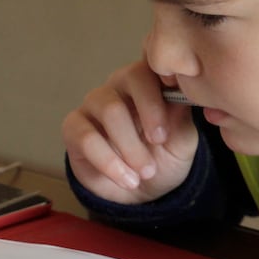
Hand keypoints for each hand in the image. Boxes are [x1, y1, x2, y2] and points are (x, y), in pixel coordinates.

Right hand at [62, 60, 197, 204]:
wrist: (142, 191)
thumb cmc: (164, 156)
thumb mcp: (181, 140)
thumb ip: (181, 116)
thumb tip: (184, 94)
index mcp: (149, 80)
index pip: (152, 67)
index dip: (160, 96)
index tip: (166, 132)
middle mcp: (119, 84)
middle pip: (130, 79)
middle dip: (149, 116)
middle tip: (159, 144)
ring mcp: (94, 103)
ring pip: (110, 110)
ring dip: (130, 146)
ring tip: (146, 172)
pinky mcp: (74, 127)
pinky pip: (86, 138)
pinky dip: (109, 163)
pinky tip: (127, 180)